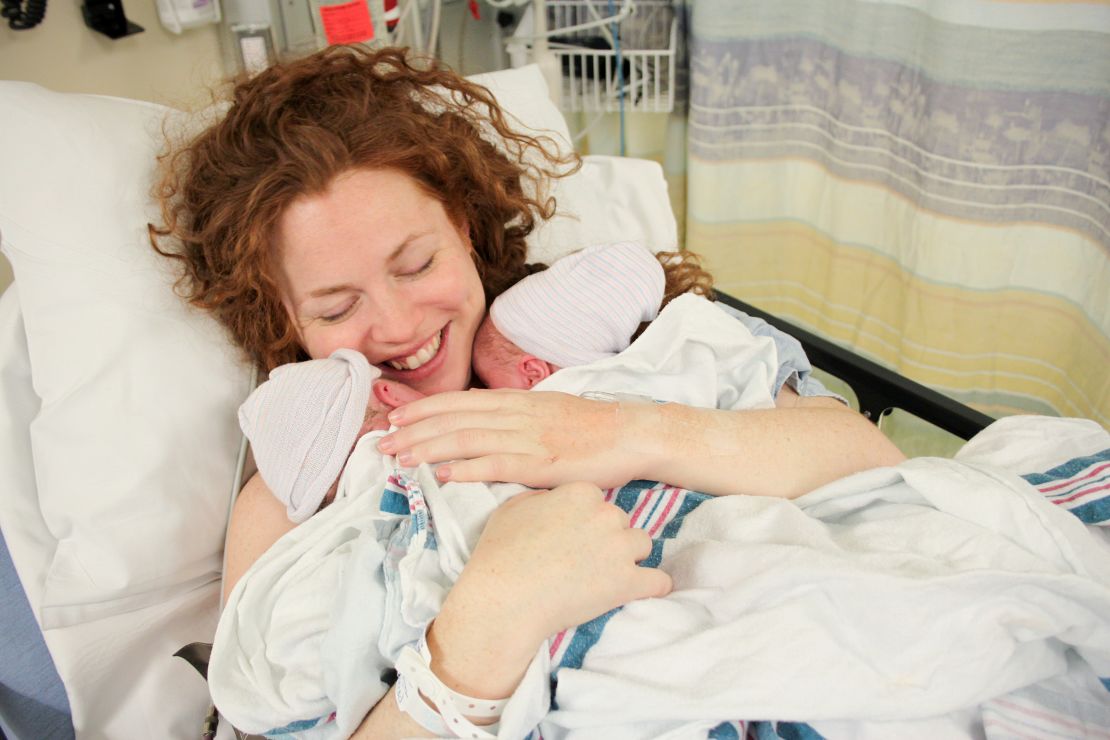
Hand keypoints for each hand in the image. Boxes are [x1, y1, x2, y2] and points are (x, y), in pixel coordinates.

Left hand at [377, 389, 648, 488]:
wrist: (633, 434)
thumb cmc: (593, 427)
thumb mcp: (548, 411)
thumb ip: (516, 415)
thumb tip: (485, 419)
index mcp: (518, 401)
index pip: (461, 401)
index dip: (424, 410)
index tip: (396, 419)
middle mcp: (517, 415)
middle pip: (455, 419)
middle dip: (415, 431)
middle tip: (381, 443)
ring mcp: (529, 438)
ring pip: (468, 439)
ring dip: (429, 449)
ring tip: (399, 459)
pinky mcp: (543, 463)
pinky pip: (497, 465)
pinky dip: (467, 469)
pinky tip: (443, 476)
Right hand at [440, 482, 672, 649]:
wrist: (504, 600)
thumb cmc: (500, 554)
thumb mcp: (513, 508)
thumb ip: (542, 498)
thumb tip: (553, 500)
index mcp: (581, 492)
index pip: (597, 500)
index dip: (585, 519)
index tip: (573, 536)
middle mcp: (606, 514)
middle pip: (621, 521)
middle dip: (607, 537)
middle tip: (584, 559)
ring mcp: (620, 549)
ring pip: (642, 545)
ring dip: (628, 557)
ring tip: (605, 575)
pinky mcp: (628, 582)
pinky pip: (658, 581)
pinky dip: (651, 586)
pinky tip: (639, 590)